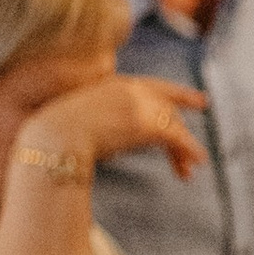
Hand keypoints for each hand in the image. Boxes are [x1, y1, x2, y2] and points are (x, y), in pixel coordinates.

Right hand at [26, 75, 207, 178]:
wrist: (53, 137)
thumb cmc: (57, 135)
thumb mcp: (83, 118)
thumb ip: (103, 120)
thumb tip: (113, 141)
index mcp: (115, 85)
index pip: (155, 86)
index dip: (180, 94)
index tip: (200, 101)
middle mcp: (131, 90)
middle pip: (167, 109)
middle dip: (182, 129)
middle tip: (196, 146)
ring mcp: (139, 105)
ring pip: (173, 125)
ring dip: (182, 148)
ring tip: (189, 169)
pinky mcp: (146, 124)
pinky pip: (176, 137)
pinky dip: (189, 150)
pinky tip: (197, 162)